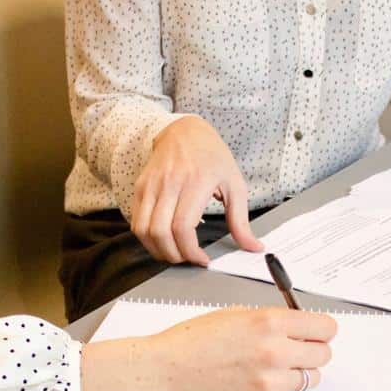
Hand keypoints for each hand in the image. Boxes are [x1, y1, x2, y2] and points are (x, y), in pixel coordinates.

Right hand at [80, 308, 337, 390]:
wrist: (166, 372)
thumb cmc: (194, 340)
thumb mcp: (237, 314)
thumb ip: (273, 320)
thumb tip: (301, 326)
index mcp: (270, 322)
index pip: (325, 328)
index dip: (321, 329)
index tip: (316, 332)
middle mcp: (276, 352)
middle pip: (324, 354)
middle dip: (312, 350)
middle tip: (295, 349)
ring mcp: (270, 382)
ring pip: (311, 378)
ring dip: (298, 372)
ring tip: (273, 367)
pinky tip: (258, 382)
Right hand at [131, 116, 263, 265]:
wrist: (185, 131)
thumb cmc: (212, 157)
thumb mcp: (235, 185)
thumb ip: (241, 220)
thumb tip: (254, 247)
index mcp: (196, 182)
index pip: (183, 227)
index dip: (190, 251)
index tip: (202, 259)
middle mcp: (169, 183)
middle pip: (160, 232)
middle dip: (174, 255)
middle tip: (188, 259)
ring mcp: (151, 185)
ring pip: (143, 230)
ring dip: (157, 250)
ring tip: (175, 253)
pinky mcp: (140, 187)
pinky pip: (136, 221)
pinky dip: (147, 238)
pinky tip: (163, 240)